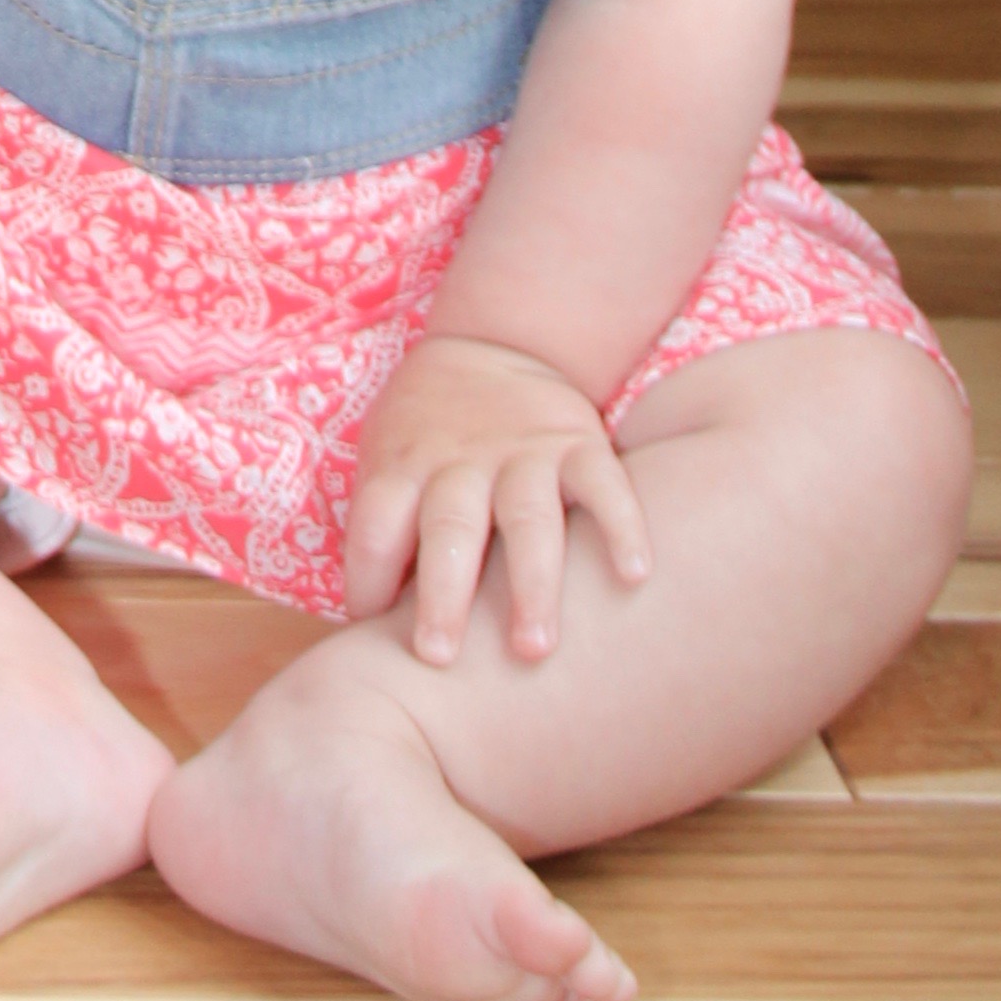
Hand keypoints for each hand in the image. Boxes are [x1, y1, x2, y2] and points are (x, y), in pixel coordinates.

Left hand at [343, 334, 653, 666]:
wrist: (491, 343)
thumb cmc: (427, 435)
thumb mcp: (387, 457)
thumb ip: (385, 528)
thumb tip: (366, 623)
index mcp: (404, 464)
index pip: (375, 526)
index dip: (366, 579)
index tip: (370, 634)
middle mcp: (461, 459)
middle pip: (448, 528)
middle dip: (443, 594)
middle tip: (439, 657)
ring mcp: (523, 451)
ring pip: (527, 518)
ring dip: (530, 583)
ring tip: (533, 647)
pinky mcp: (580, 443)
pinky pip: (604, 485)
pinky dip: (621, 527)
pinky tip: (634, 575)